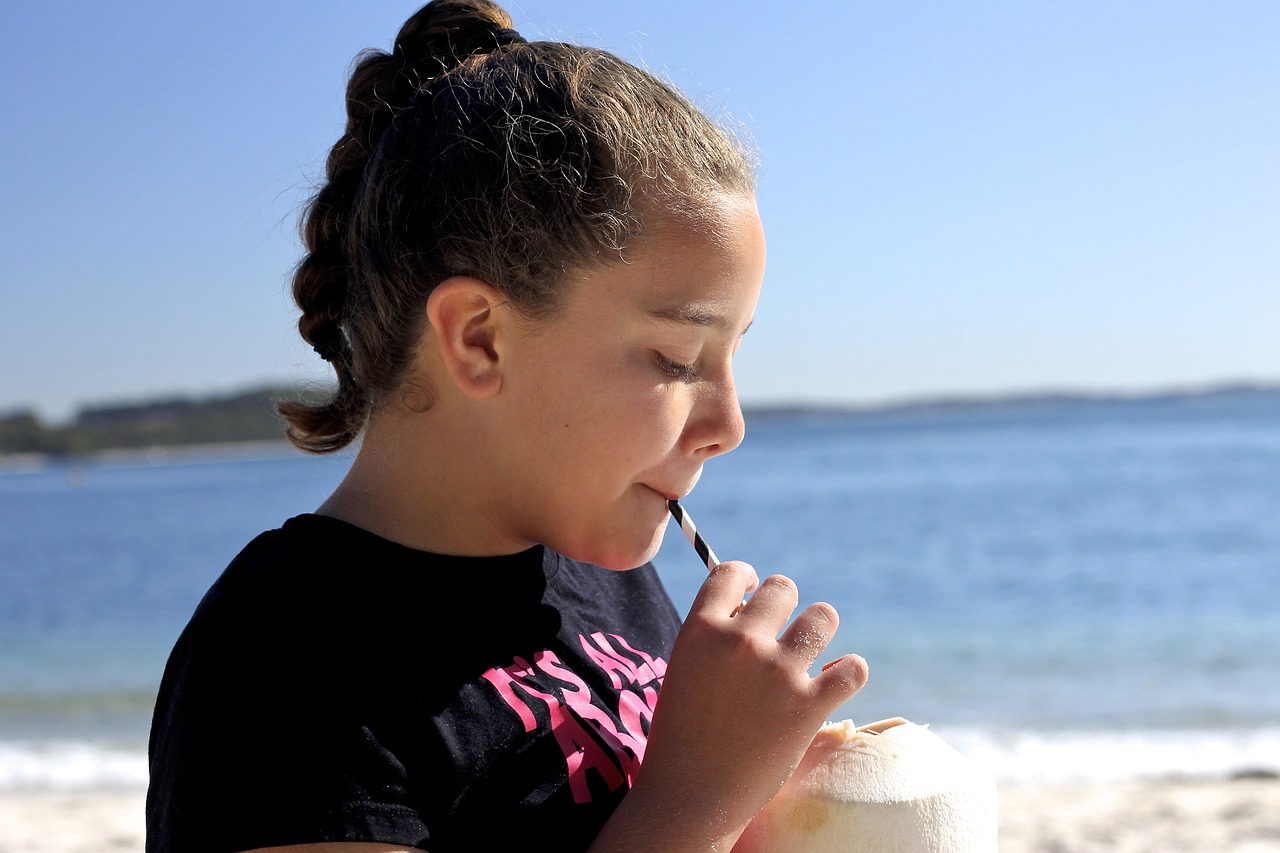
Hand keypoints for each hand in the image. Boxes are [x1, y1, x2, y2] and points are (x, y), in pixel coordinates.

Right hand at [600, 561, 867, 850]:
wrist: (691, 797)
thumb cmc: (682, 736)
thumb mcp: (684, 670)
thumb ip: (713, 636)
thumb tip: (750, 605)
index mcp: (701, 630)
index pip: (731, 572)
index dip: (747, 578)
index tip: (752, 593)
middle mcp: (741, 642)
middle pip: (783, 588)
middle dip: (785, 605)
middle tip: (781, 631)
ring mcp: (778, 672)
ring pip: (823, 617)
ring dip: (819, 630)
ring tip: (811, 651)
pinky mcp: (809, 705)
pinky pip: (852, 668)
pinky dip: (849, 671)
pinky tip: (837, 679)